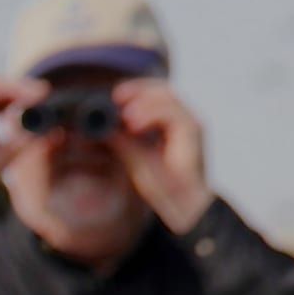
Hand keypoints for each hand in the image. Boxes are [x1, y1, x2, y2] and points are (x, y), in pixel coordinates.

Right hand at [0, 73, 47, 187]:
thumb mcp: (12, 150)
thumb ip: (28, 139)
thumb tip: (56, 133)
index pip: (2, 99)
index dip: (22, 97)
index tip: (42, 101)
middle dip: (21, 89)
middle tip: (43, 95)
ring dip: (15, 86)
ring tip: (36, 95)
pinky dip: (3, 86)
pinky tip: (22, 97)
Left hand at [108, 79, 214, 232]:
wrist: (183, 204)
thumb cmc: (164, 183)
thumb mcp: (134, 154)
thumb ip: (121, 138)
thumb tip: (100, 124)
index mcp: (172, 121)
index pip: (155, 94)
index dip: (135, 90)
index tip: (114, 95)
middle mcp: (184, 119)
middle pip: (161, 90)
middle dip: (137, 90)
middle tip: (116, 96)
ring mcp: (191, 123)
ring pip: (167, 97)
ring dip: (142, 101)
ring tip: (123, 113)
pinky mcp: (193, 132)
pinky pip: (172, 114)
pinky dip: (151, 113)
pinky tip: (134, 123)